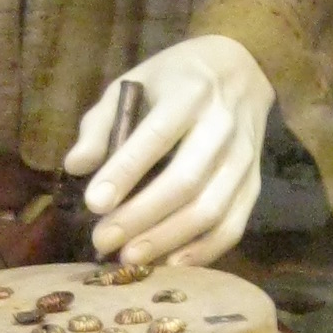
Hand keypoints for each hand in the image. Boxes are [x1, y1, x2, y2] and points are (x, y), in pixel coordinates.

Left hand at [64, 35, 274, 267]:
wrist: (242, 69)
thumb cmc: (174, 80)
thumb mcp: (134, 83)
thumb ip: (102, 124)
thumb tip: (77, 166)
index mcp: (189, 93)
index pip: (155, 137)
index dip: (124, 172)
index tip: (93, 203)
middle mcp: (222, 125)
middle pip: (185, 180)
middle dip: (141, 216)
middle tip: (103, 240)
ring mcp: (244, 157)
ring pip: (211, 208)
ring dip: (168, 238)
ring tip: (129, 257)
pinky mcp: (255, 182)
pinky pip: (233, 225)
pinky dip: (203, 251)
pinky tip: (171, 264)